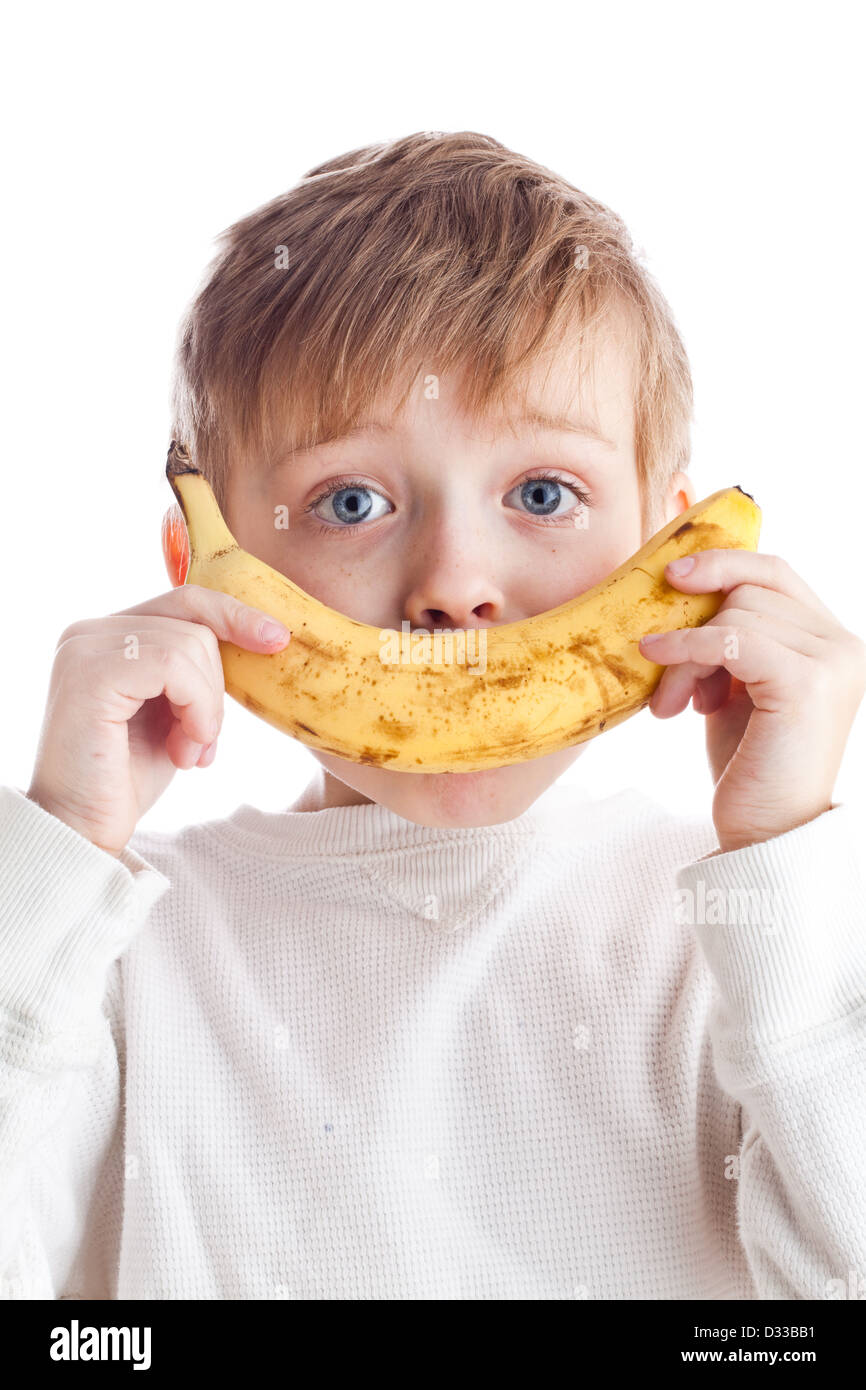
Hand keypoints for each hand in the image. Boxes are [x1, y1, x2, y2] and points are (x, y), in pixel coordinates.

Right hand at [26, 586, 291, 857]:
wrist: (82, 828)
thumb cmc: (128, 777)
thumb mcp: (172, 712)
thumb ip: (194, 673)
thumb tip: (261, 637)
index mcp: (108, 634)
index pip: (185, 600)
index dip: (235, 615)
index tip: (277, 639)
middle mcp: (89, 632)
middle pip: (194, 624)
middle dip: (215, 688)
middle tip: (200, 742)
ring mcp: (85, 648)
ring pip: (190, 645)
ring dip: (206, 709)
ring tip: (187, 752)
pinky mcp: (90, 673)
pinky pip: (172, 666)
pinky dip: (196, 709)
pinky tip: (183, 750)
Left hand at [637, 551, 865, 852]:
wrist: (765, 833)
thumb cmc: (749, 764)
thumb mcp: (737, 686)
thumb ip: (730, 639)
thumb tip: (686, 589)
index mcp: (831, 642)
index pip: (776, 572)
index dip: (724, 562)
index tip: (672, 575)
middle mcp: (843, 645)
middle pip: (749, 591)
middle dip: (694, 624)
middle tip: (660, 669)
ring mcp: (832, 662)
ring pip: (736, 614)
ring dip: (685, 653)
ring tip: (671, 702)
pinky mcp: (806, 683)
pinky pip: (733, 638)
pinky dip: (688, 649)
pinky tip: (661, 672)